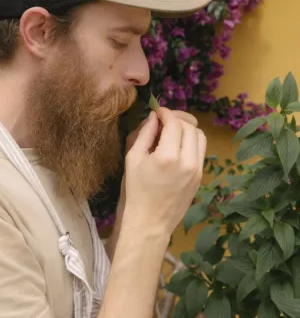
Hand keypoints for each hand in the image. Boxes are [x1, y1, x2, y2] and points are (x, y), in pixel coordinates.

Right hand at [123, 107, 206, 236]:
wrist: (149, 222)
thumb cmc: (135, 190)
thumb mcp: (133, 158)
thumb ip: (145, 134)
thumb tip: (154, 117)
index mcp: (168, 157)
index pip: (174, 123)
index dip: (166, 113)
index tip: (158, 111)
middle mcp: (187, 162)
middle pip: (190, 127)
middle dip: (177, 118)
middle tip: (164, 119)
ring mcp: (197, 170)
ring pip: (200, 136)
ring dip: (187, 128)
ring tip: (173, 130)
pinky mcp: (200, 177)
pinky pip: (201, 150)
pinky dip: (192, 141)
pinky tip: (178, 145)